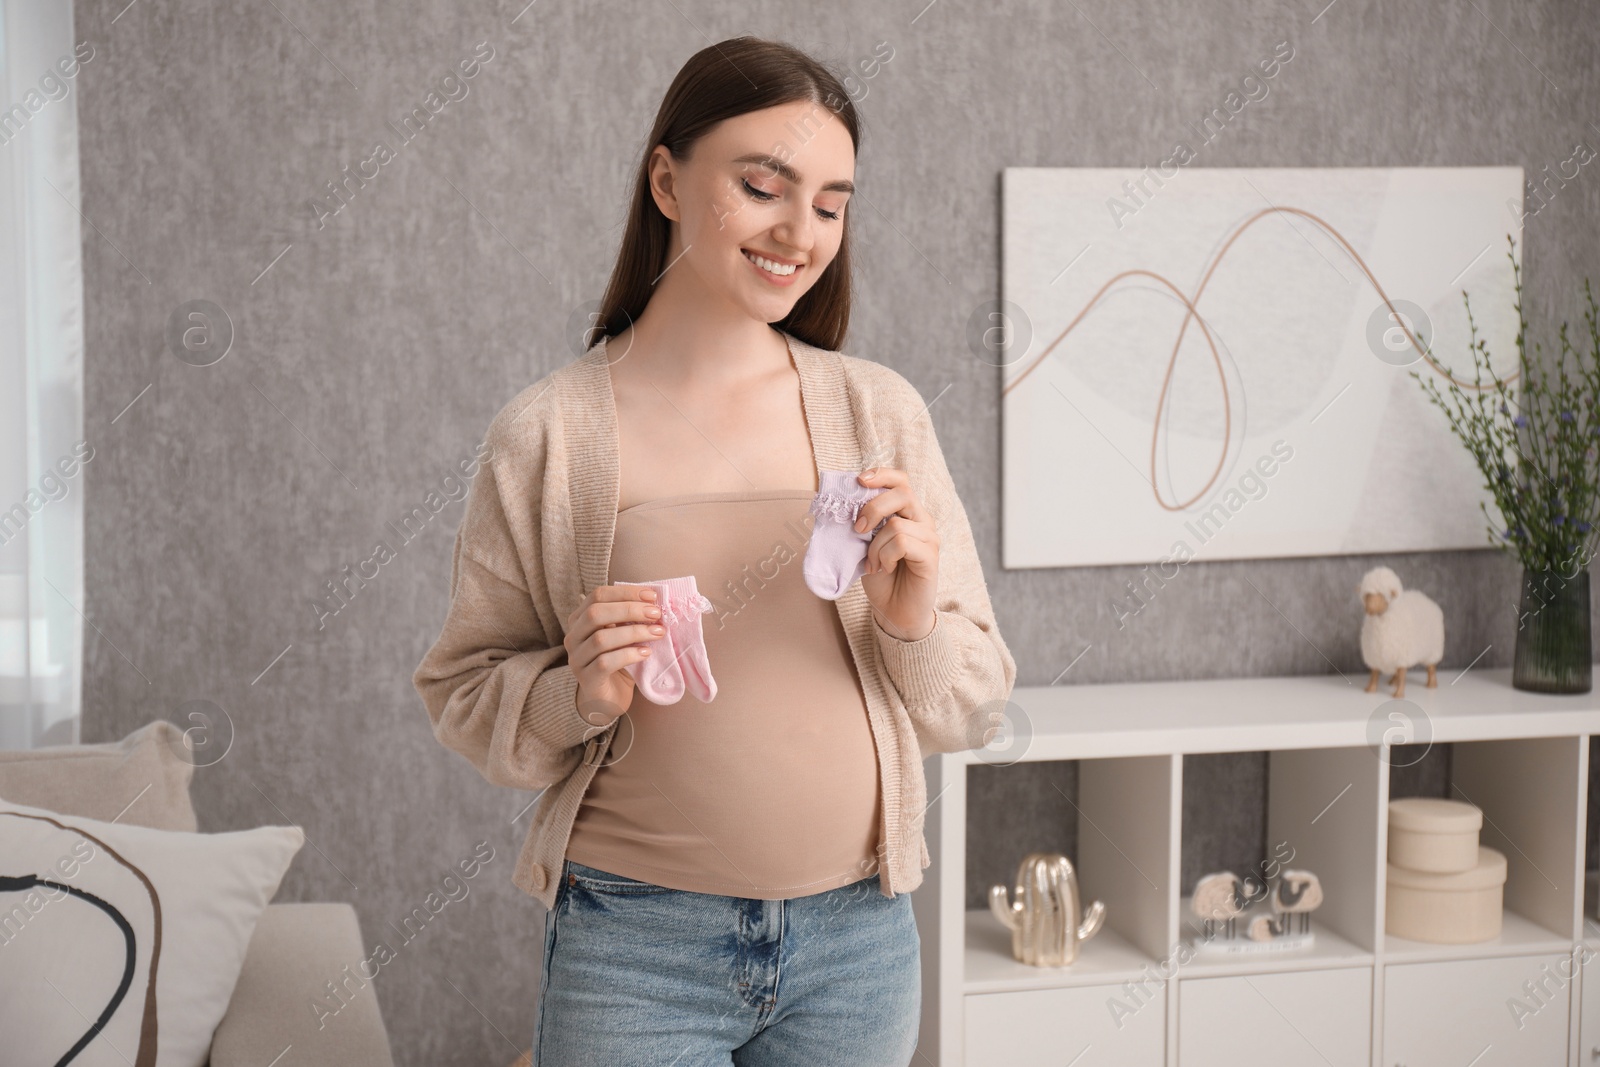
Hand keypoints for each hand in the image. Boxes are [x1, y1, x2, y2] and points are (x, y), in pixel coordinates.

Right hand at [564, 584, 663, 725]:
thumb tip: (655, 602)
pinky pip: (605, 662)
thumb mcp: (623, 636)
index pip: (598, 596)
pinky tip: (646, 652)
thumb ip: (631, 620)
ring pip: (601, 639)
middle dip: (629, 610)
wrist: (606, 700)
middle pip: (596, 614)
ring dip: (633, 632)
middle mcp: (573, 637)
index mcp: (580, 620)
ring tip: (657, 632)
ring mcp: (577, 659)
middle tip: (656, 613)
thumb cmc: (618, 664)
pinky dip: (628, 655)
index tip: (652, 596)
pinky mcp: (587, 679)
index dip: (625, 592)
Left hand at [854, 466, 938, 641]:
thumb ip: (864, 522)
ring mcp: (929, 537)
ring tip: (874, 563)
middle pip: (901, 492)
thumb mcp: (866, 544)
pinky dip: (885, 556)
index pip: (900, 481)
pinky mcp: (931, 555)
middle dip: (872, 508)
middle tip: (857, 529)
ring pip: (895, 523)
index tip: (859, 480)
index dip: (882, 475)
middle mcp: (922, 520)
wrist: (894, 611)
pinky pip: (901, 542)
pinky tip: (885, 568)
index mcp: (907, 513)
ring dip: (875, 546)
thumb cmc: (881, 576)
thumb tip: (845, 503)